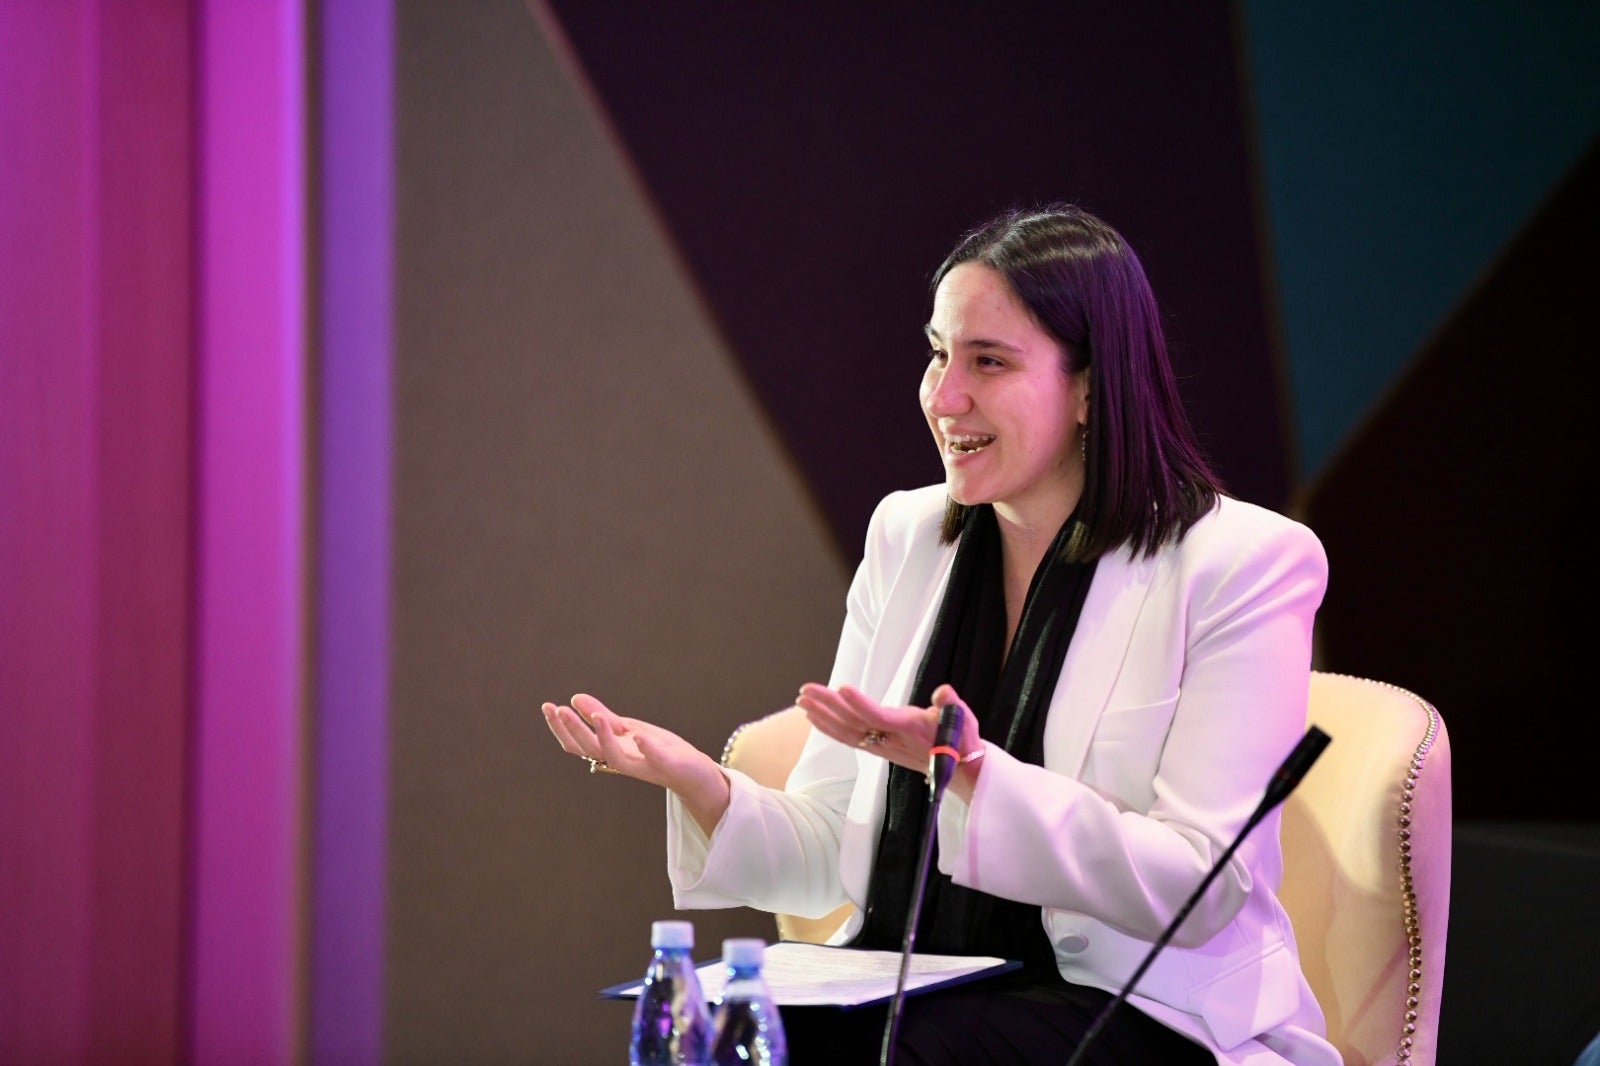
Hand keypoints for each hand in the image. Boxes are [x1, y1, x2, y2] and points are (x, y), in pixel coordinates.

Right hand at [541, 694, 730, 830]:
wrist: (693, 773)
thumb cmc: (659, 750)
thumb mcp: (627, 729)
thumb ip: (601, 716)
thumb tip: (574, 698)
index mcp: (611, 750)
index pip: (578, 743)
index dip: (561, 727)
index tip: (547, 706)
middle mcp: (621, 761)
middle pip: (589, 750)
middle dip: (572, 730)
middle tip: (558, 709)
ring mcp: (642, 765)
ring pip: (614, 757)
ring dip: (603, 738)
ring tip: (596, 716)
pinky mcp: (666, 766)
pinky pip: (653, 759)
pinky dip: (645, 749)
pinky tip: (637, 735)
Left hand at [795, 682, 983, 783]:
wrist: (959, 768)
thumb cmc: (960, 739)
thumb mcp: (962, 718)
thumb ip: (951, 705)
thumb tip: (944, 692)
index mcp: (909, 728)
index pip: (880, 716)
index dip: (861, 704)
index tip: (842, 688)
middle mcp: (891, 739)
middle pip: (854, 722)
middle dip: (829, 705)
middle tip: (806, 690)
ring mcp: (882, 745)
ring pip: (847, 731)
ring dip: (823, 715)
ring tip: (802, 700)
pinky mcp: (878, 748)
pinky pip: (849, 739)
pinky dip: (829, 727)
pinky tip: (814, 717)